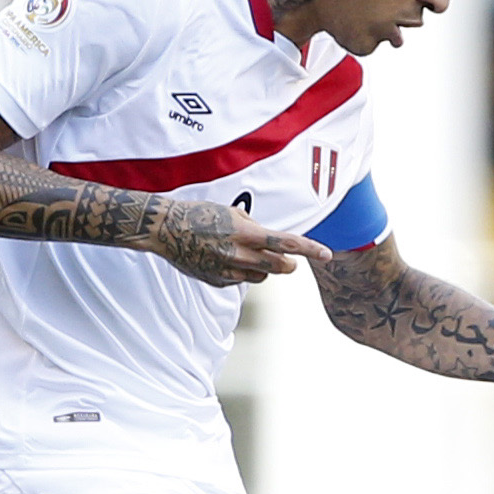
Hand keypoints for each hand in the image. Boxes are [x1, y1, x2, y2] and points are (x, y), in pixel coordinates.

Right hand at [158, 199, 328, 287]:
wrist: (166, 229)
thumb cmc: (199, 214)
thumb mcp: (232, 212)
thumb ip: (255, 228)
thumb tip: (271, 242)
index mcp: (245, 233)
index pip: (286, 243)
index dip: (309, 249)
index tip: (327, 254)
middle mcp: (239, 255)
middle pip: (281, 267)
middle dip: (289, 264)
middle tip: (288, 260)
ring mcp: (228, 271)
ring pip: (262, 277)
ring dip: (262, 268)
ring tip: (244, 254)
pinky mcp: (218, 281)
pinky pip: (240, 280)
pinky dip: (239, 271)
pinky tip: (221, 258)